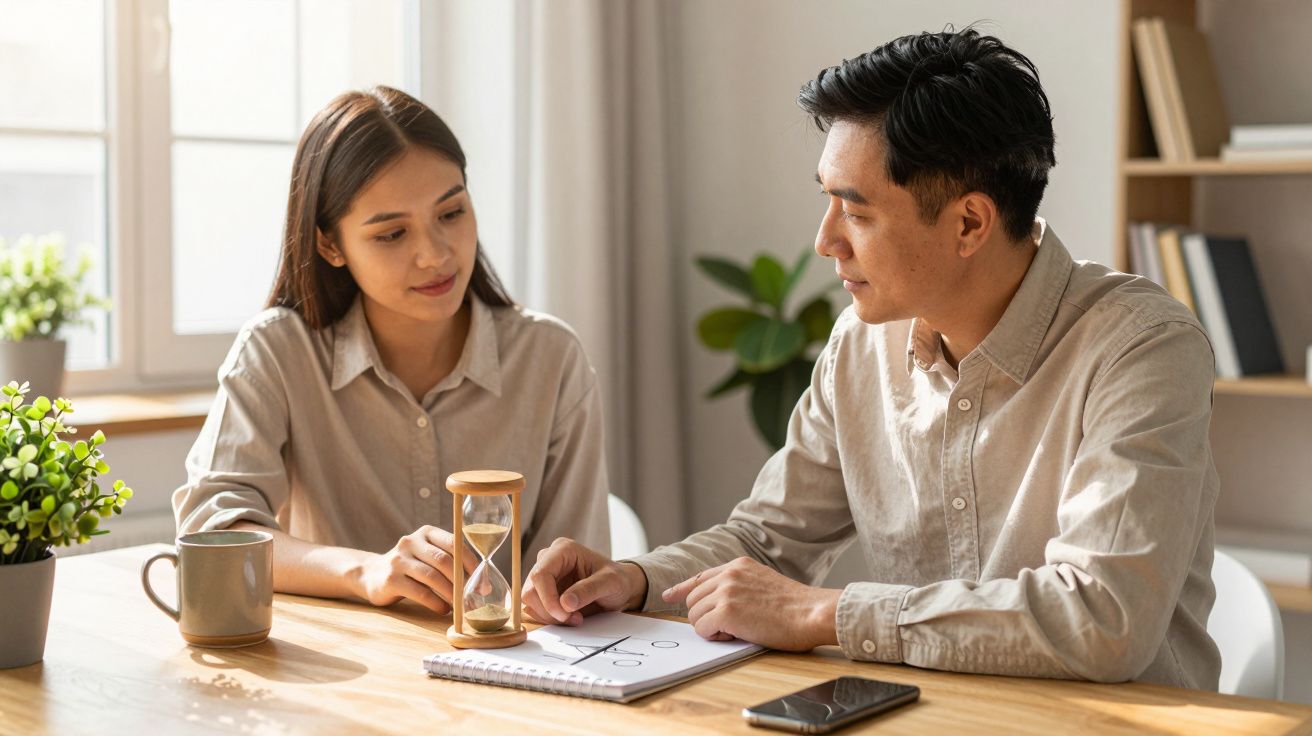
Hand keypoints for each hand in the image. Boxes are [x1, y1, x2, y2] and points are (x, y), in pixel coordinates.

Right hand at [352, 525, 477, 613]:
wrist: (371, 575)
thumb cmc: (410, 568)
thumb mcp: (428, 556)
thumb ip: (450, 563)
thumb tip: (481, 584)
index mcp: (426, 533)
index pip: (454, 543)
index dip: (471, 563)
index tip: (482, 582)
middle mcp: (411, 542)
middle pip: (444, 560)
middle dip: (462, 581)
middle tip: (472, 598)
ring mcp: (399, 560)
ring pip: (432, 577)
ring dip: (450, 593)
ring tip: (459, 606)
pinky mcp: (391, 579)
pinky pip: (420, 592)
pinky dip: (436, 603)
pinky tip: (443, 609)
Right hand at [522, 537, 647, 624]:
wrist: (619, 588)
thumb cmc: (617, 580)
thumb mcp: (611, 583)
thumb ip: (589, 590)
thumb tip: (565, 603)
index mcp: (563, 549)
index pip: (540, 574)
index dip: (548, 598)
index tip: (564, 615)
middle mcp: (548, 559)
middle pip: (530, 590)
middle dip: (550, 611)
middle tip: (574, 619)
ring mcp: (544, 576)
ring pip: (530, 601)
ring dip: (550, 616)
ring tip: (575, 618)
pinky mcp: (543, 591)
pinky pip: (535, 608)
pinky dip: (549, 618)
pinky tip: (569, 617)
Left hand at [661, 557, 840, 650]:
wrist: (812, 612)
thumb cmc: (795, 607)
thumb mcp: (763, 583)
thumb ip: (739, 586)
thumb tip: (716, 603)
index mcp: (738, 565)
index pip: (700, 577)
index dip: (682, 588)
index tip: (669, 595)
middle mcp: (728, 574)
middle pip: (693, 599)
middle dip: (704, 617)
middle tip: (730, 627)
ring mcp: (725, 591)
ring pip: (694, 616)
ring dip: (711, 628)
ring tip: (739, 629)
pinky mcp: (725, 611)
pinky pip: (702, 629)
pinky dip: (715, 637)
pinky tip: (736, 634)